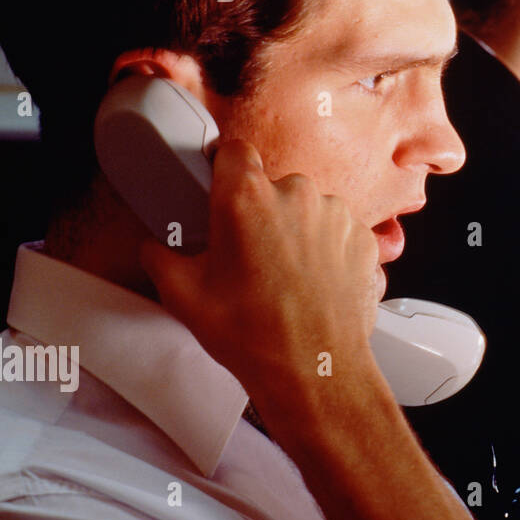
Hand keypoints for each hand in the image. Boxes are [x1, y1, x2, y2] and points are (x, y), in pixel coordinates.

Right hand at [138, 138, 383, 405]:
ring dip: (296, 231)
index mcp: (247, 198)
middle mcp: (296, 195)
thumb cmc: (253, 334)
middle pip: (272, 186)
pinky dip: (326, 248)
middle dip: (260, 212)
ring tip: (283, 275)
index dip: (224, 168)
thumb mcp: (183, 295)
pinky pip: (337, 230)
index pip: (233, 151)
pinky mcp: (363, 236)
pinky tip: (312, 281)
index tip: (221, 185)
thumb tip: (156, 248)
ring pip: (307, 209)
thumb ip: (162, 257)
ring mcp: (336, 214)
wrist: (314, 368)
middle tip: (249, 254)